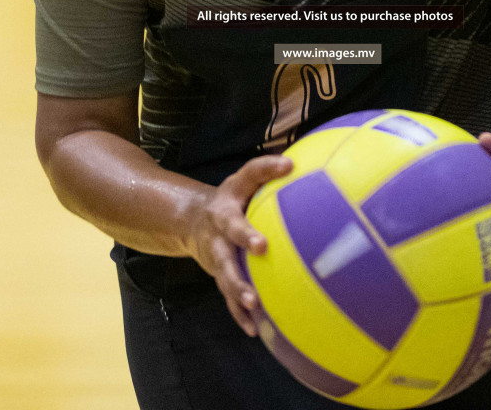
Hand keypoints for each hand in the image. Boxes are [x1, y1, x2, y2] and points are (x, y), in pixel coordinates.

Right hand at [180, 154, 293, 336]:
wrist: (190, 221)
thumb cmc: (232, 199)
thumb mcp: (245, 182)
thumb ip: (268, 173)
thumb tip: (300, 161)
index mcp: (230, 197)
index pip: (249, 175)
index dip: (267, 168)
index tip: (288, 166)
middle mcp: (219, 224)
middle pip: (230, 230)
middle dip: (244, 237)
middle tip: (261, 247)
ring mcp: (215, 251)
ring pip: (224, 270)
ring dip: (237, 287)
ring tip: (254, 303)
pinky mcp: (217, 273)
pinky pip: (227, 296)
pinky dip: (239, 313)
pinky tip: (255, 330)